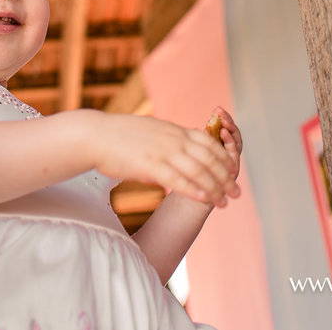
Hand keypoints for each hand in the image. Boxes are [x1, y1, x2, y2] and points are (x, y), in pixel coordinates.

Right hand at [82, 112, 239, 205]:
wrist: (95, 135)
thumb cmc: (119, 135)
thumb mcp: (151, 130)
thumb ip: (168, 139)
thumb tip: (179, 150)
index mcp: (174, 131)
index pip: (209, 143)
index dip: (224, 157)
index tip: (234, 171)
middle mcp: (173, 139)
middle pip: (209, 158)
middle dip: (226, 177)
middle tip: (236, 193)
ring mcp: (163, 151)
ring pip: (198, 171)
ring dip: (214, 188)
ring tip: (223, 202)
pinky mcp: (150, 165)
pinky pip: (177, 179)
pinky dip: (193, 189)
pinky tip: (203, 199)